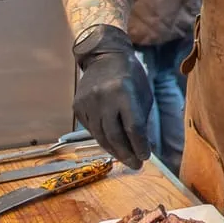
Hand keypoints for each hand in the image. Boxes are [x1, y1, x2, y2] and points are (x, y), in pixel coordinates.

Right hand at [72, 25, 152, 169]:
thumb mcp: (143, 95)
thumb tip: (145, 148)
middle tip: (135, 165)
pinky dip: (102, 139)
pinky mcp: (77, 106)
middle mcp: (103, 97)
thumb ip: (143, 120)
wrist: (104, 57)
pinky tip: (112, 144)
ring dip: (114, 150)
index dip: (139, 146)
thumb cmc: (131, 77)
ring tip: (125, 158)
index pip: (133, 128)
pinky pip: (91, 129)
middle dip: (126, 154)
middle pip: (115, 135)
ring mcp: (87, 102)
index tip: (145, 157)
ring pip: (101, 136)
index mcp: (123, 92)